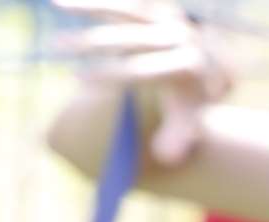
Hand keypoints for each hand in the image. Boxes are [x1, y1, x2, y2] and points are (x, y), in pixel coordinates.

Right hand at [53, 0, 231, 163]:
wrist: (213, 71)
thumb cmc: (189, 104)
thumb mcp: (187, 124)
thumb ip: (178, 141)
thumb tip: (165, 159)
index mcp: (189, 66)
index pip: (142, 70)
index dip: (109, 74)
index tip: (78, 79)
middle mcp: (183, 36)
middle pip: (130, 38)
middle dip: (89, 41)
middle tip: (55, 47)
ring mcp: (171, 18)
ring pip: (124, 10)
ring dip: (87, 8)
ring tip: (56, 7)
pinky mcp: (158, 9)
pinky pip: (123, 3)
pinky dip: (94, 2)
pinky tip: (61, 3)